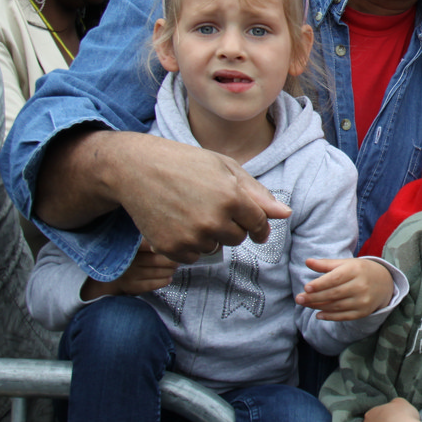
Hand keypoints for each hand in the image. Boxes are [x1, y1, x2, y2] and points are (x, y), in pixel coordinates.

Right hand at [81, 241, 180, 299]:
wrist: (110, 276)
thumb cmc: (128, 257)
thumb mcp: (133, 244)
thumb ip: (147, 239)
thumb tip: (172, 234)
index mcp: (131, 247)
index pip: (150, 244)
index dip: (165, 246)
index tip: (175, 245)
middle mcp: (130, 260)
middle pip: (156, 260)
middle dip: (171, 260)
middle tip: (178, 258)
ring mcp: (130, 274)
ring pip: (157, 272)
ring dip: (170, 270)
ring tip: (174, 267)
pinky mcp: (131, 286)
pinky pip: (152, 284)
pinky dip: (163, 281)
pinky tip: (169, 277)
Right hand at [87, 132, 289, 263]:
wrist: (136, 169)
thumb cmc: (185, 163)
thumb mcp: (225, 169)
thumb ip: (257, 194)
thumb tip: (285, 214)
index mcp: (232, 197)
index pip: (259, 224)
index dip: (259, 226)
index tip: (256, 228)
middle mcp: (213, 220)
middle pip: (238, 238)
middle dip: (231, 225)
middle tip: (211, 205)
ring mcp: (191, 237)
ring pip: (215, 247)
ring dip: (209, 235)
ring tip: (190, 210)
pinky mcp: (171, 249)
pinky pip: (194, 257)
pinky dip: (189, 245)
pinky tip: (178, 222)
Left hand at [296, 258, 393, 320]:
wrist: (385, 283)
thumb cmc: (360, 270)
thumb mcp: (346, 263)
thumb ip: (327, 264)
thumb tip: (307, 262)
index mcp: (355, 270)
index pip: (335, 278)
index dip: (320, 284)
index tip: (306, 287)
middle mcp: (360, 286)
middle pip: (333, 294)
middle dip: (314, 297)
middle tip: (299, 299)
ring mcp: (362, 300)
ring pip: (336, 306)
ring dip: (318, 306)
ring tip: (305, 304)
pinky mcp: (363, 312)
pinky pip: (343, 316)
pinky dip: (330, 316)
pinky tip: (318, 314)